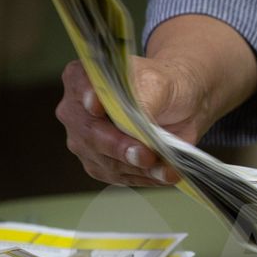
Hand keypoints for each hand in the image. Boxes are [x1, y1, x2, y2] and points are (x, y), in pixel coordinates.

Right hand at [55, 56, 211, 185]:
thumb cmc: (164, 87)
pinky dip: (144, 177)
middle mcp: (76, 112)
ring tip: (166, 169)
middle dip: (121, 148)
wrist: (180, 107)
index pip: (81, 88)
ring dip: (138, 168)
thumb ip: (143, 98)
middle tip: (146, 155)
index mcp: (82, 79)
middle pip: (91, 135)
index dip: (90, 99)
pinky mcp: (101, 164)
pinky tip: (164, 174)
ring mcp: (86, 141)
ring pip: (105, 162)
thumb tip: (138, 118)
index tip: (97, 107)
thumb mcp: (159, 83)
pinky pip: (119, 176)